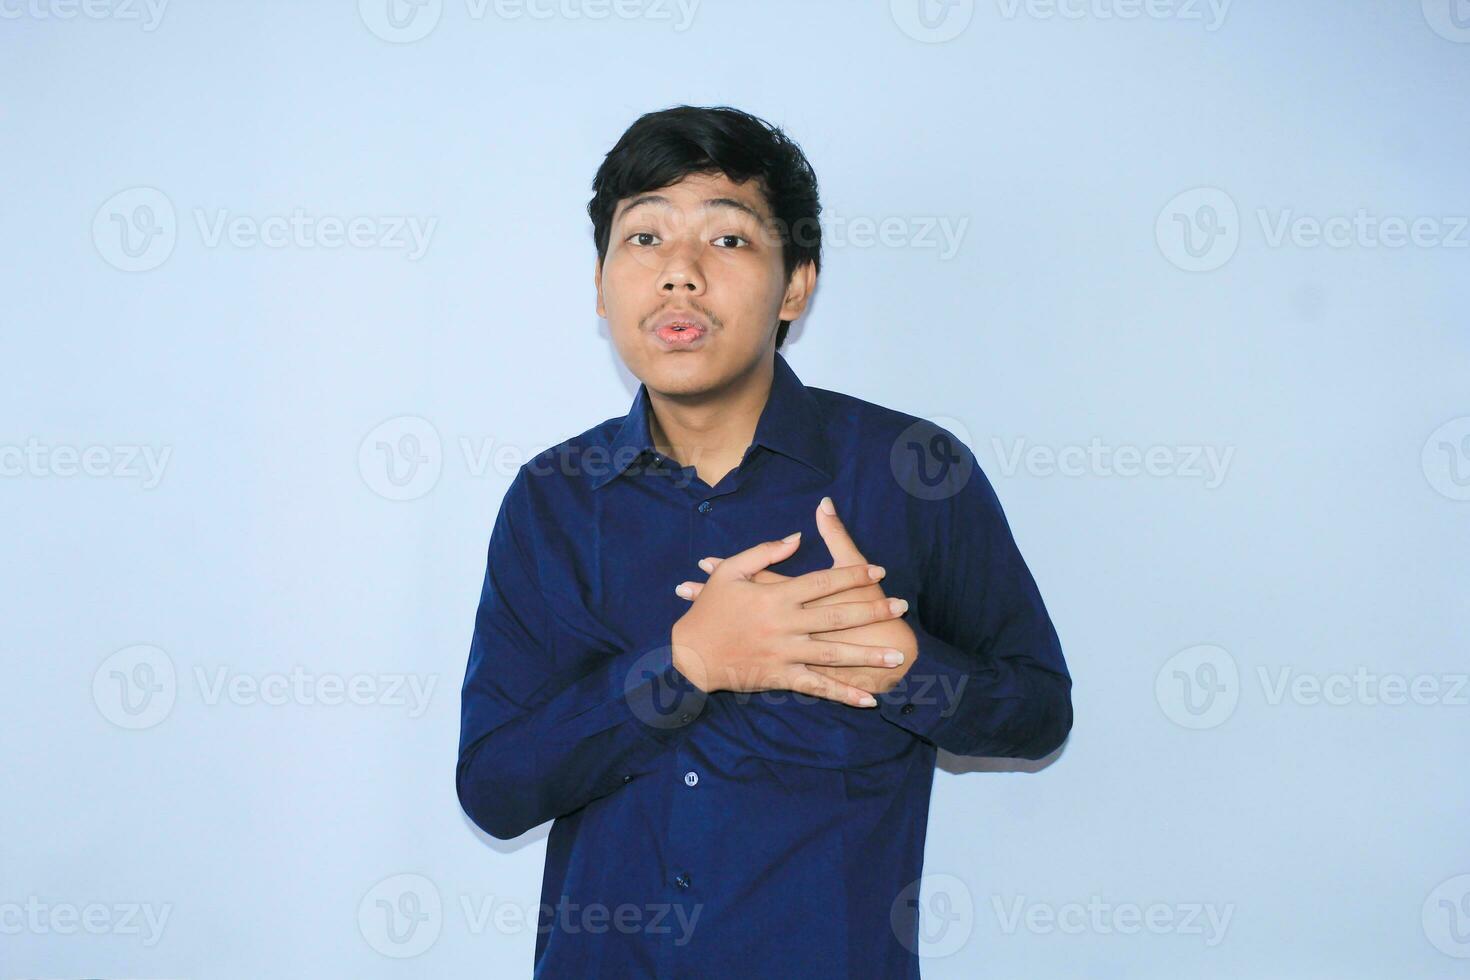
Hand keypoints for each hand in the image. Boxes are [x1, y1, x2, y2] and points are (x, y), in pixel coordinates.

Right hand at [669, 530, 910, 708]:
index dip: (853, 574)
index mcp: (775, 596)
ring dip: (867, 656)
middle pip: (837, 615)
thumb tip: (796, 536)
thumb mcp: (731, 572)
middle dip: (872, 611)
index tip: (879, 570)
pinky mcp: (782, 678)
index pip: (824, 581)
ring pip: (834, 653)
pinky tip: (868, 700)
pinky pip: (817, 687)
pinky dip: (842, 694)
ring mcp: (785, 653)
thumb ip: (764, 551)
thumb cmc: (710, 610)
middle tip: (901, 607)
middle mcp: (785, 624)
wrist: (691, 656)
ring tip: (896, 656)